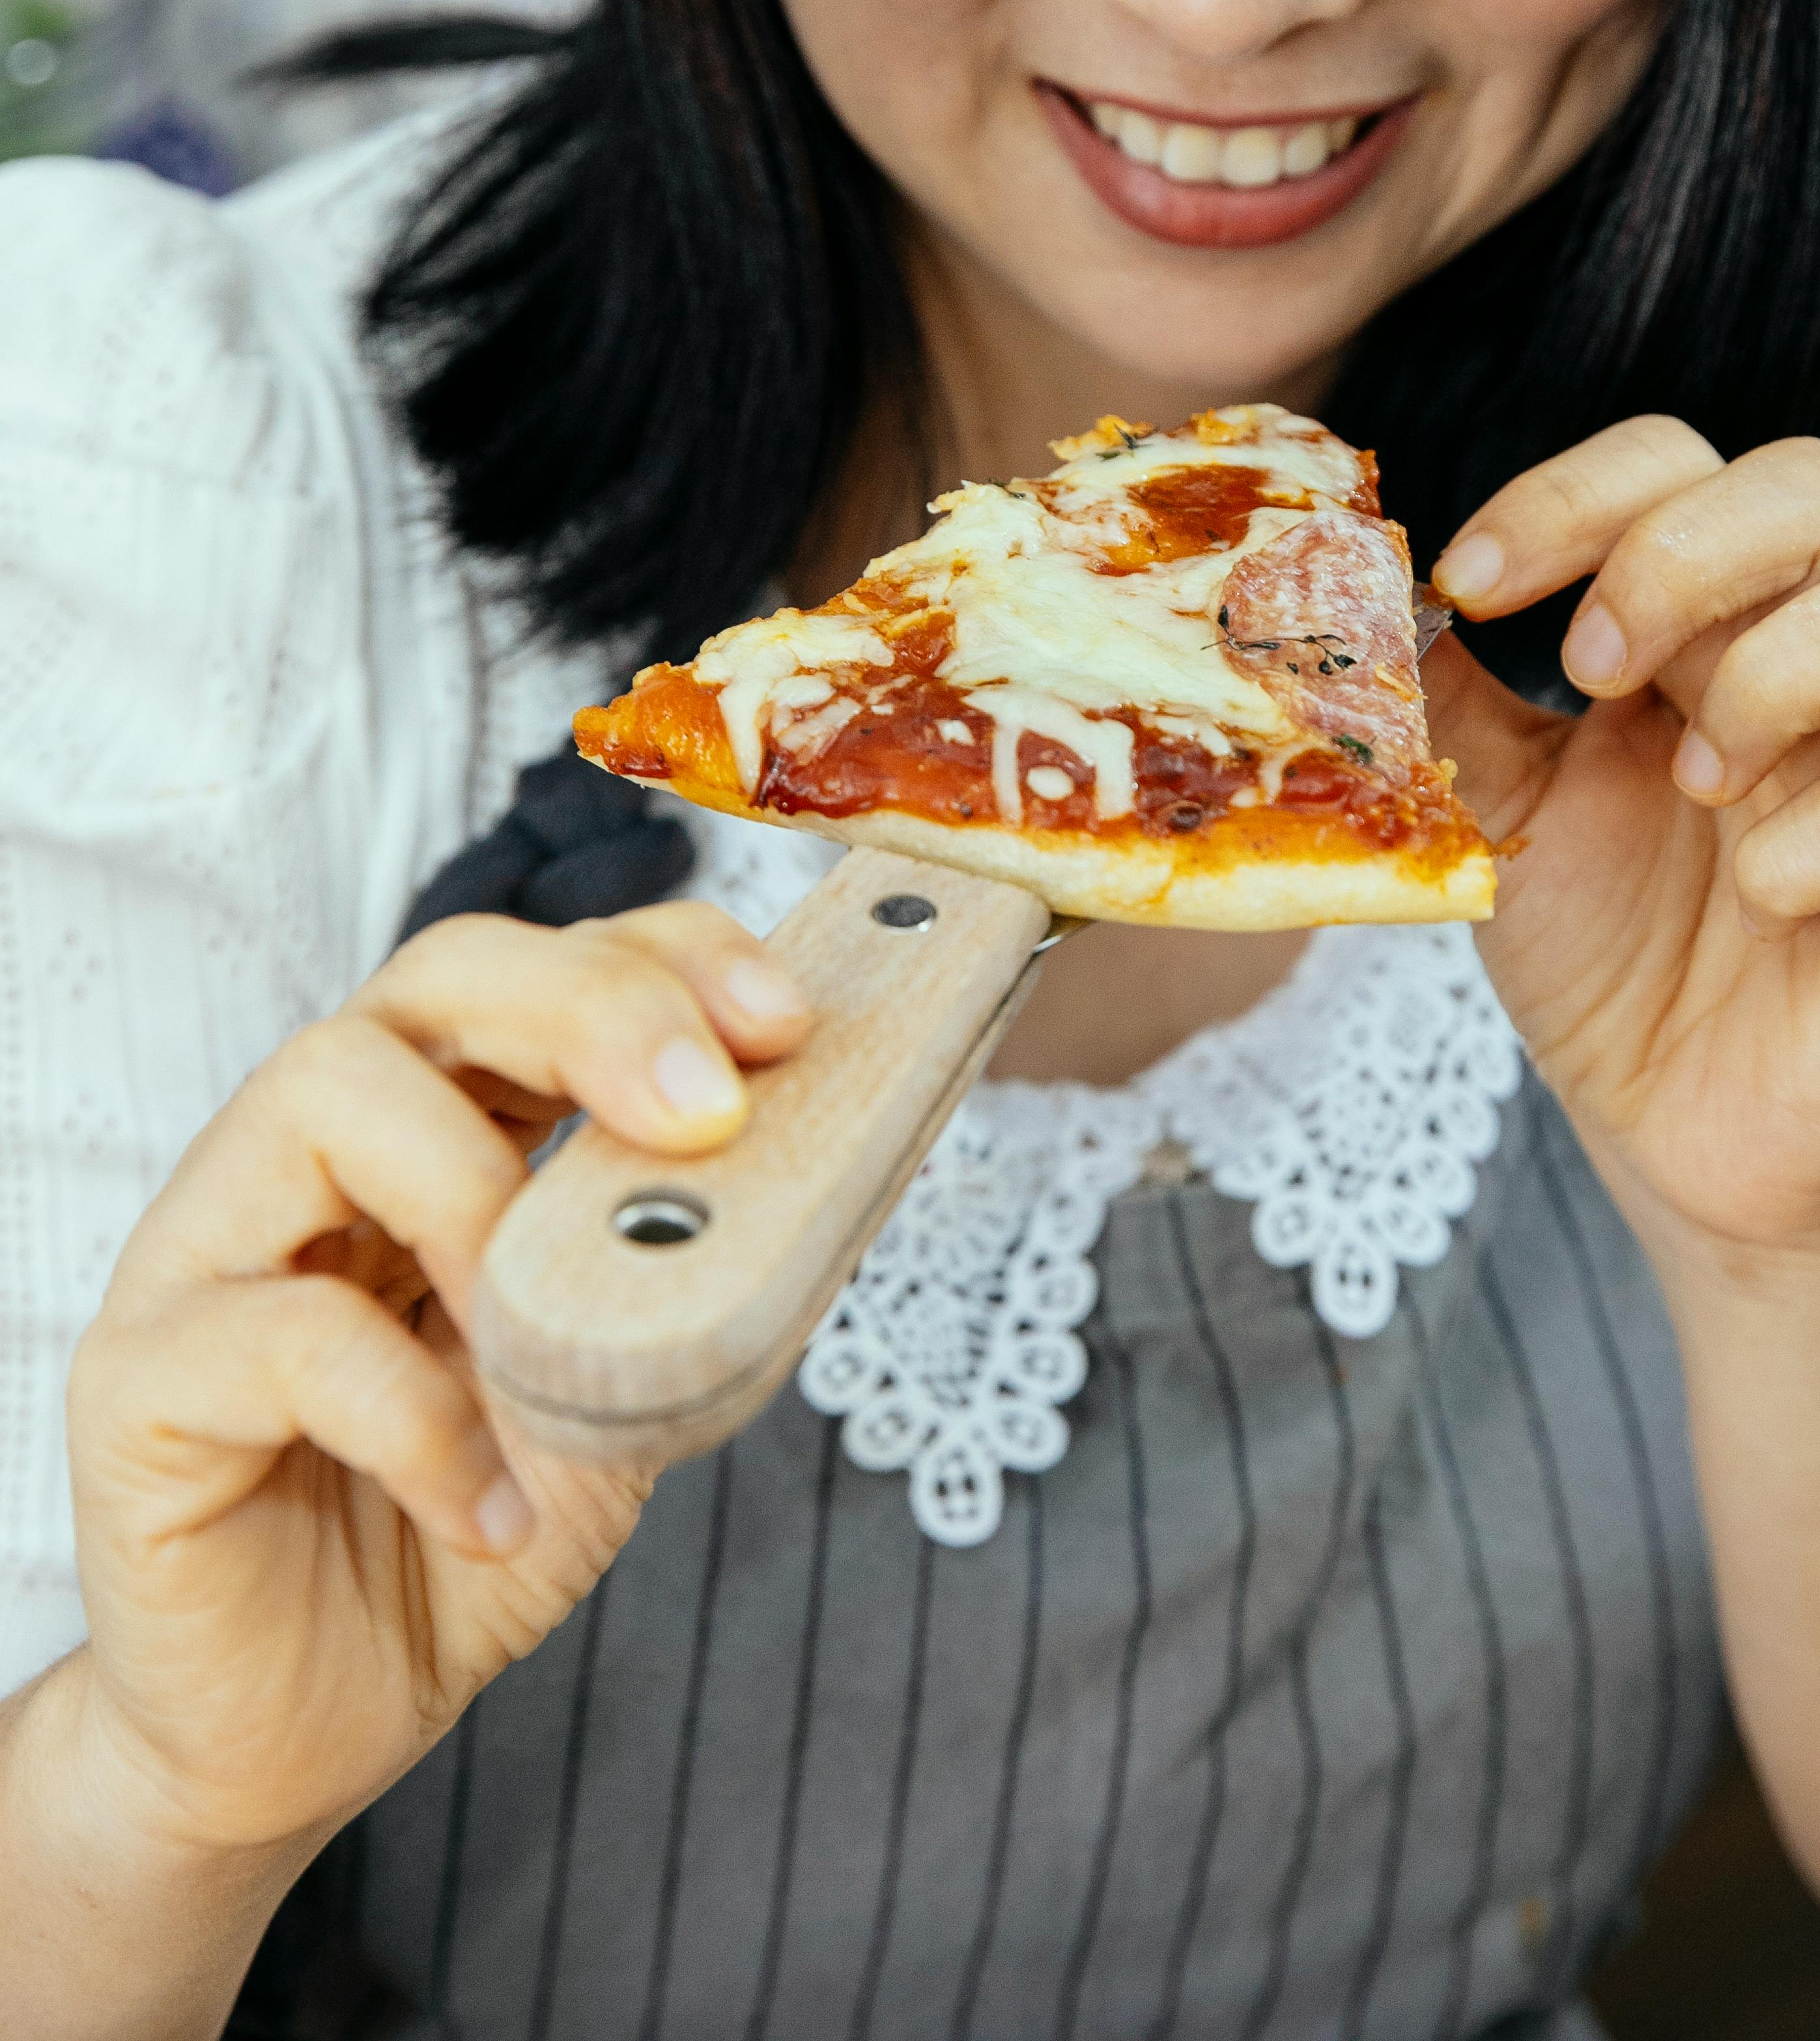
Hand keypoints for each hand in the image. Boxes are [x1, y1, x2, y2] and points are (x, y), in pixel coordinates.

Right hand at [62, 904, 809, 1862]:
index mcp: (435, 1123)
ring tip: (551, 1334)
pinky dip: (417, 1419)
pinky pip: (277, 1334)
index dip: (668, 962)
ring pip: (324, 1088)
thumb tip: (806, 1175)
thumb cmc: (461, 1531)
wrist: (310, 1733)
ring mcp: (208, 1246)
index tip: (785, 1025)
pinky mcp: (138, 1378)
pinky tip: (489, 1511)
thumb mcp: (613, 1384)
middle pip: (437, 972)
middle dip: (593, 1009)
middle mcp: (311, 1148)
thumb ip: (678, 1275)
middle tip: (708, 1109)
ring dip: (477, 1191)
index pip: (543, 966)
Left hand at [1428, 419, 1819, 1271]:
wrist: (1676, 1130)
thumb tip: (1358, 585)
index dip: (1573, 496)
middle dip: (1679, 554)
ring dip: (1771, 675)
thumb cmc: (1608, 947)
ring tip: (1691, 782)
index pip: (1680, 465)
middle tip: (1592, 666)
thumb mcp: (1494, 802)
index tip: (1470, 579)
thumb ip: (1441, 693)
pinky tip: (1760, 891)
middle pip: (1816, 487)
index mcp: (1725, 618)